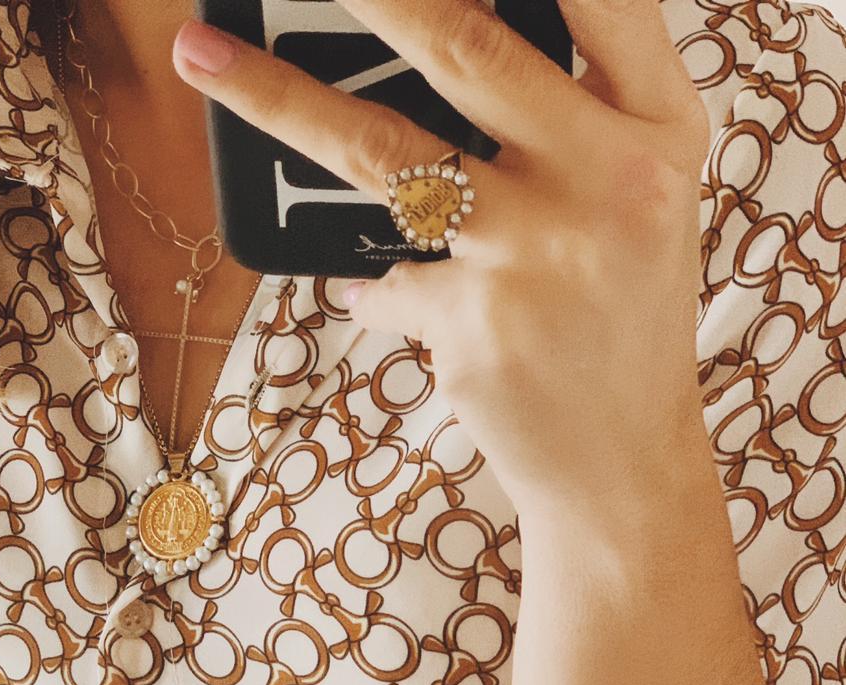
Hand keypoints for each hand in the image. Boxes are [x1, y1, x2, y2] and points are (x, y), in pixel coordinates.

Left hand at [172, 0, 712, 521]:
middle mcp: (609, 181)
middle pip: (467, 50)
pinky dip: (370, 287)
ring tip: (202, 61)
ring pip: (380, 153)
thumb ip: (571, 122)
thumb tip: (435, 40)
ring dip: (279, 100)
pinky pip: (384, 280)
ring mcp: (535, 256)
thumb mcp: (638, 204)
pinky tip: (374, 294)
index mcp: (659, 131)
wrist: (622, 464)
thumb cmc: (623, 321)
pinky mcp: (472, 325)